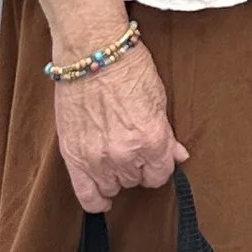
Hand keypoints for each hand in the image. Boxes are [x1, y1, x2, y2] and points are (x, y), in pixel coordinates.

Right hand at [49, 44, 186, 213]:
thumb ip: (167, 133)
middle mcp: (125, 154)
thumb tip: (178, 155)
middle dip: (137, 167)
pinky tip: (103, 196)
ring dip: (116, 176)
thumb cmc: (128, 67)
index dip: (159, 166)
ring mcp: (97, 158)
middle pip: (136, 180)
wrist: (91, 51)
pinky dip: (96, 199)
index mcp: (152, 139)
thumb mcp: (158, 98)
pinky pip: (86, 195)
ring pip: (113, 187)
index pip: (161, 174)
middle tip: (133, 149)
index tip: (156, 160)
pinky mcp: (73, 156)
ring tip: (115, 159)